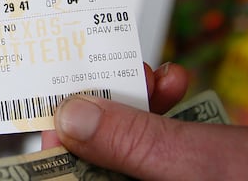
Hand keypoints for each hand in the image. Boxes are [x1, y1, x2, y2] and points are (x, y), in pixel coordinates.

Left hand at [48, 65, 247, 179]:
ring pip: (123, 140)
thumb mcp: (189, 163)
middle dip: (106, 111)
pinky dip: (162, 105)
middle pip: (94, 156)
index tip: (60, 104)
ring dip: (137, 100)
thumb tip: (73, 117)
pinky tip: (177, 83)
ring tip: (158, 77)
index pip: (71, 179)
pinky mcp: (177, 169)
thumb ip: (129, 142)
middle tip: (120, 78)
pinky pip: (153, 137)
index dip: (59, 145)